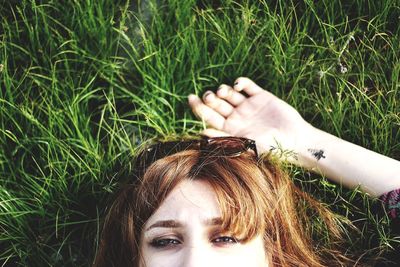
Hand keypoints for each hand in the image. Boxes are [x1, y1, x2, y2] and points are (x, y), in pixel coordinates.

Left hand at [188, 77, 312, 157]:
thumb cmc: (270, 148)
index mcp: (229, 129)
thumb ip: (223, 137)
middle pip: (217, 103)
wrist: (295, 141)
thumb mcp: (245, 144)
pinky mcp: (261, 97)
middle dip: (210, 98)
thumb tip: (201, 132)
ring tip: (223, 92)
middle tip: (209, 96)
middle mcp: (237, 117)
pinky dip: (240, 83)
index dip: (198, 107)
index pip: (209, 116)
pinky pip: (247, 86)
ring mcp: (248, 106)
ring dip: (223, 90)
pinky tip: (238, 86)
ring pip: (229, 93)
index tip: (190, 97)